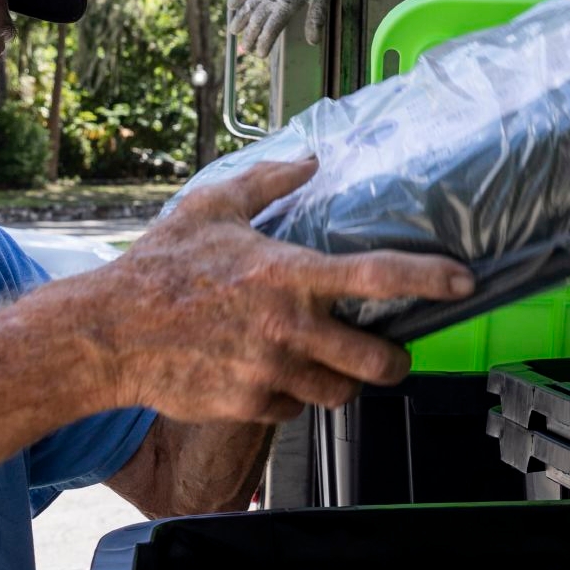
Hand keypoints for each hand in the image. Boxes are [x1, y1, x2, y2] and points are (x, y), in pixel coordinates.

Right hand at [49, 159, 473, 423]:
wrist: (106, 335)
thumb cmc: (159, 268)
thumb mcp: (212, 207)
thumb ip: (268, 182)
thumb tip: (310, 160)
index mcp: (287, 274)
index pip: (377, 275)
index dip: (428, 279)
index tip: (463, 281)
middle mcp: (288, 327)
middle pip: (376, 361)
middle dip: (394, 361)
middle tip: (390, 353)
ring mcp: (270, 372)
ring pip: (338, 392)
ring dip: (342, 381)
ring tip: (325, 360)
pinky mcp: (249, 404)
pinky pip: (293, 408)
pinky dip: (292, 395)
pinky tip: (269, 372)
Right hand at [227, 0, 343, 50]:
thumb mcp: (322, 0)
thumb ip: (315, 20)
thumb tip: (313, 42)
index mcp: (285, 6)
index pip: (270, 30)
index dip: (264, 43)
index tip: (260, 55)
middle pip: (256, 22)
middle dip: (249, 37)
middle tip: (244, 50)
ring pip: (247, 8)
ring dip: (239, 20)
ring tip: (232, 31)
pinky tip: (231, 5)